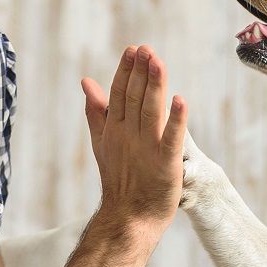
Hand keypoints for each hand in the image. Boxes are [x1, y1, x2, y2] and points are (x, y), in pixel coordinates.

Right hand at [80, 45, 187, 236]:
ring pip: (150, 112)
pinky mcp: (165, 164)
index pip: (119, 94)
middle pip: (134, 98)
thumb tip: (86, 81)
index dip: (126, 71)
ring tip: (158, 63)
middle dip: (140, 72)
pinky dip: (175, 120)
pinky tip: (180, 101)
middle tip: (146, 49)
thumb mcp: (103, 142)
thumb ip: (96, 112)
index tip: (133, 50)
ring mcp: (147, 149)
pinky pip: (171, 139)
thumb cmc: (120, 180)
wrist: (128, 218)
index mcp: (115, 129)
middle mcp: (129, 135)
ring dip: (155, 86)